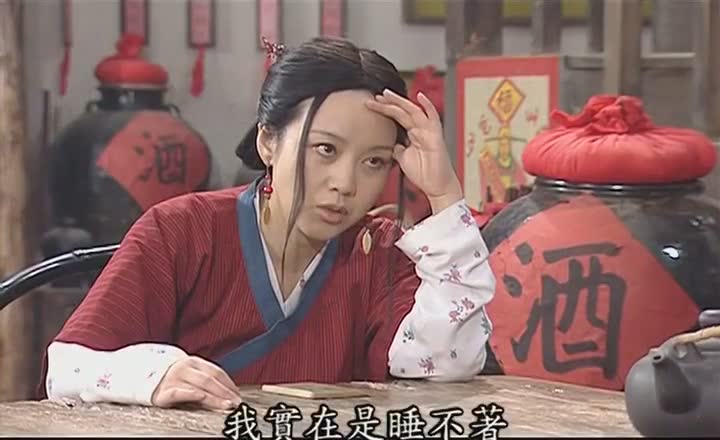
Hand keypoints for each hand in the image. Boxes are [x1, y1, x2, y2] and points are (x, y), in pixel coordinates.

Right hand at [151, 356, 241, 410]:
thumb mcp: (191, 377)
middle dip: (225, 392)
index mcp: (194, 362)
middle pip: (209, 380)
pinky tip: (202, 398)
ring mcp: (172, 379)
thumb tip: (230, 396)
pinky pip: (178, 393)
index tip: (238, 395)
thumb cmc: (174, 381)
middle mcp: (183, 368)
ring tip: (226, 406)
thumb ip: (207, 383)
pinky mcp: (162, 393)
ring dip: (215, 398)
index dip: (229, 384)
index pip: (217, 372)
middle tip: (236, 403)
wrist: (144, 381)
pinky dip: (191, 394)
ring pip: (198, 387)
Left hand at [366, 90, 462, 213]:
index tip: (372, 104)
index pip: (398, 117)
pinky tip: (420, 96)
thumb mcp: (403, 159)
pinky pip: (433, 118)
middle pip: (403, 111)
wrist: (436, 186)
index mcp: (414, 133)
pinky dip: (428, 106)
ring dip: (400, 102)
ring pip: (413, 111)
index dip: (385, 110)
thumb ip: (397, 149)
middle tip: (375, 96)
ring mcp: (428, 131)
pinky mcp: (436, 136)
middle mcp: (421, 129)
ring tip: (386, 94)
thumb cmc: (424, 174)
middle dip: (389, 103)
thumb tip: (392, 144)